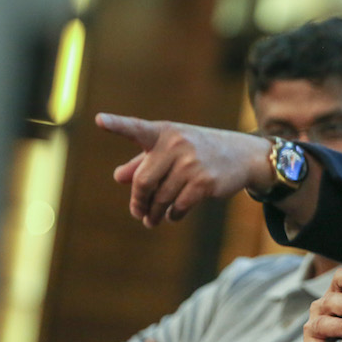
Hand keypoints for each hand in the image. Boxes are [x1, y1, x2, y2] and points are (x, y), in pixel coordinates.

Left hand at [97, 113, 273, 227]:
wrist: (243, 155)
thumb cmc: (200, 150)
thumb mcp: (172, 150)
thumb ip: (143, 161)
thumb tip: (118, 177)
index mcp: (164, 133)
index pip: (136, 129)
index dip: (117, 125)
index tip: (99, 120)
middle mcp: (177, 145)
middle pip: (144, 181)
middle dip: (138, 201)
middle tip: (137, 213)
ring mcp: (192, 164)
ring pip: (161, 197)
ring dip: (154, 213)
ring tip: (151, 220)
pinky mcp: (205, 182)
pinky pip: (179, 206)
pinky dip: (173, 215)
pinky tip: (172, 216)